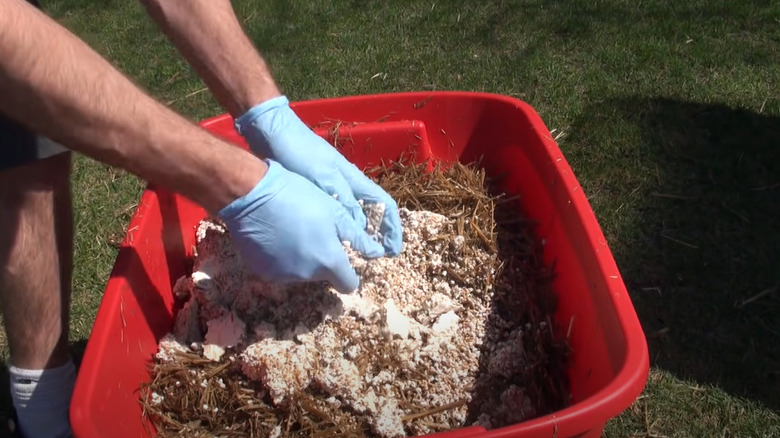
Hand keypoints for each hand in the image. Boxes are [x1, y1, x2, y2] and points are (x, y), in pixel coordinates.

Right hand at [217, 159, 383, 292]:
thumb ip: (356, 237)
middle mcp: (306, 275)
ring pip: (300, 271)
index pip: (348, 284)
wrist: (250, 195)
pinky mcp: (261, 272)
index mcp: (328, 261)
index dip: (348, 272)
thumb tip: (377, 253)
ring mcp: (282, 276)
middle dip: (322, 259)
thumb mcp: (333, 211)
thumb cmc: (298, 196)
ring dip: (300, 257)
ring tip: (291, 230)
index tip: (343, 256)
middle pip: (322, 275)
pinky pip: (277, 268)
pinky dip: (279, 257)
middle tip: (314, 231)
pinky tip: (274, 235)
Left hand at [234, 96, 402, 255]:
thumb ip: (344, 201)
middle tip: (374, 261)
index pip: (384, 205)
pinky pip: (334, 219)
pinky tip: (330, 245)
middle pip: (371, 215)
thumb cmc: (299, 153)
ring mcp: (331, 190)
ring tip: (354, 259)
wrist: (271, 135)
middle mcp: (347, 186)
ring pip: (352, 219)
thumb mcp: (325, 177)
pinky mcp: (314, 194)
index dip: (392, 228)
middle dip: (377, 237)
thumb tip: (363, 228)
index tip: (393, 250)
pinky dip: (338, 234)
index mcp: (355, 180)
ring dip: (357, 238)